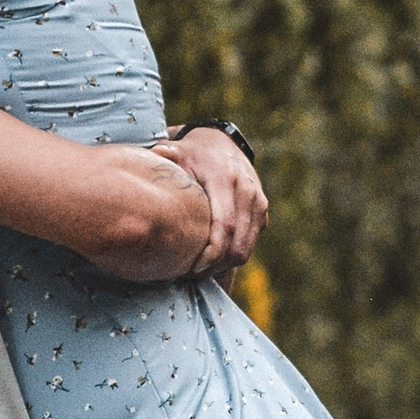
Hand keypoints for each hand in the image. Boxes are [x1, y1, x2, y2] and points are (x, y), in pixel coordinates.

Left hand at [158, 125, 267, 273]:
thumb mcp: (177, 151)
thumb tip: (157, 154)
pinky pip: (250, 243)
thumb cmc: (193, 153)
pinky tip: (212, 259)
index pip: (225, 226)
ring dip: (224, 265)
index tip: (192, 269)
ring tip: (199, 270)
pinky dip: (232, 256)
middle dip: (216, 266)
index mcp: (225, 181)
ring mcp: (258, 203)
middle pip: (237, 245)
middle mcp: (247, 192)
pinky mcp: (262, 211)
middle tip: (191, 276)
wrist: (222, 142)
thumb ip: (165, 155)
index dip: (211, 253)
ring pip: (245, 249)